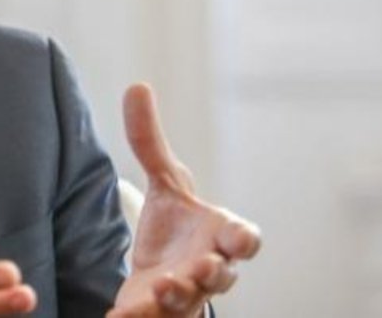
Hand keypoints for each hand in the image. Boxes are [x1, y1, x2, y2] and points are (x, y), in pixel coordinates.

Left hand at [108, 84, 261, 317]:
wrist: (162, 271)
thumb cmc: (177, 225)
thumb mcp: (165, 181)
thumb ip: (150, 141)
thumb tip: (136, 85)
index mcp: (219, 235)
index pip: (245, 239)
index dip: (245, 238)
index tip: (239, 237)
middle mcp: (208, 269)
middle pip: (222, 276)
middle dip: (213, 272)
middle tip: (201, 267)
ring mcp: (185, 296)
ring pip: (190, 303)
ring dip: (180, 296)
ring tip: (164, 288)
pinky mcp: (157, 315)